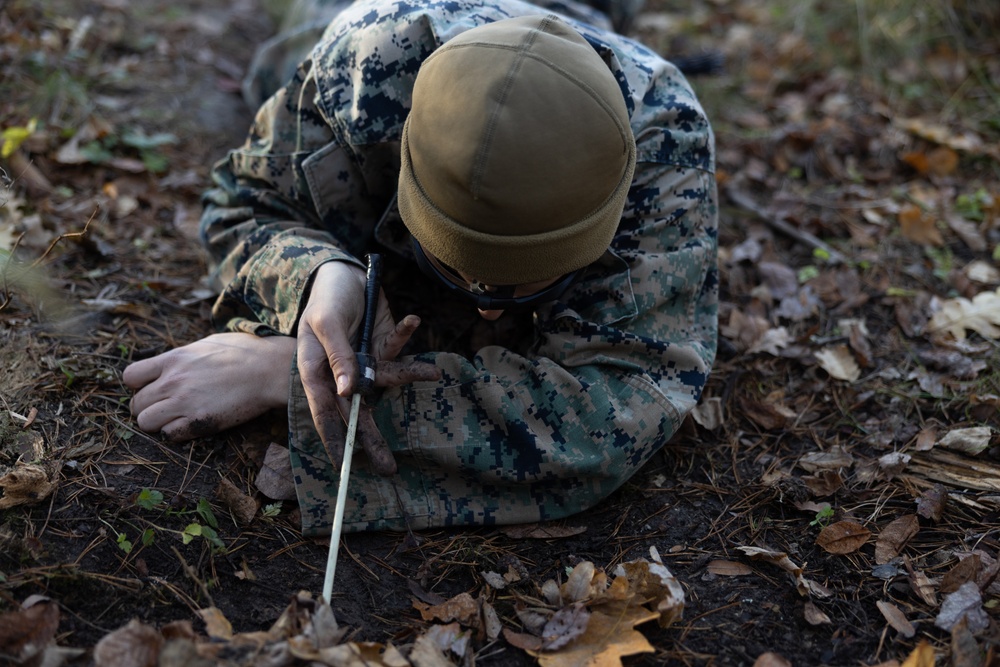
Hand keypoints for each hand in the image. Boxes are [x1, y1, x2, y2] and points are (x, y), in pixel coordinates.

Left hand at [123, 333, 296, 440]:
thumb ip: (184, 355)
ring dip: (157, 423)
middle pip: (136, 404)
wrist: (270, 369)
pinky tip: (190, 425)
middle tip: (165, 409)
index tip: (153, 388)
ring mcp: (184, 402)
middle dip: (147, 408)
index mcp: (173, 359)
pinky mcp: (199, 421)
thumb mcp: (207, 343)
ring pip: (145, 422)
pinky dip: (175, 433)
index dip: (139, 386)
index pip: (130, 377)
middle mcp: (172, 381)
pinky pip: (169, 435)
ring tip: (175, 419)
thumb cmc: (246, 351)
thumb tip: (175, 362)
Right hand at [296, 261, 438, 474]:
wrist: (340, 273)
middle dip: (373, 438)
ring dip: (411, 375)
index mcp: (315, 370)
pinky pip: (398, 349)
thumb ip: (339, 356)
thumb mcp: (326, 324)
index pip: (324, 412)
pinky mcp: (381, 347)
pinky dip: (408, 335)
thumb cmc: (325, 298)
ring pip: (386, 381)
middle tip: (388, 468)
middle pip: (357, 411)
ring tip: (433, 373)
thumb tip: (349, 393)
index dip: (333, 439)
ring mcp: (363, 361)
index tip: (343, 466)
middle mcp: (340, 372)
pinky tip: (414, 320)